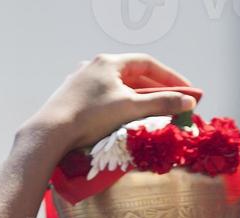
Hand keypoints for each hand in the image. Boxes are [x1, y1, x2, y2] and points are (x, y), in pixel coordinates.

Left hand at [24, 53, 196, 152]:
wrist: (50, 133)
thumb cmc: (90, 117)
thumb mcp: (130, 109)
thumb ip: (160, 105)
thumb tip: (188, 102)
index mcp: (109, 62)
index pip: (148, 64)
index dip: (170, 78)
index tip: (187, 92)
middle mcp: (94, 67)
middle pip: (133, 77)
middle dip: (155, 92)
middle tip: (173, 106)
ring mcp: (81, 84)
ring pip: (117, 90)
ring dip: (136, 102)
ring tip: (151, 117)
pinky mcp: (72, 101)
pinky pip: (102, 102)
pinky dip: (117, 110)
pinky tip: (121, 123)